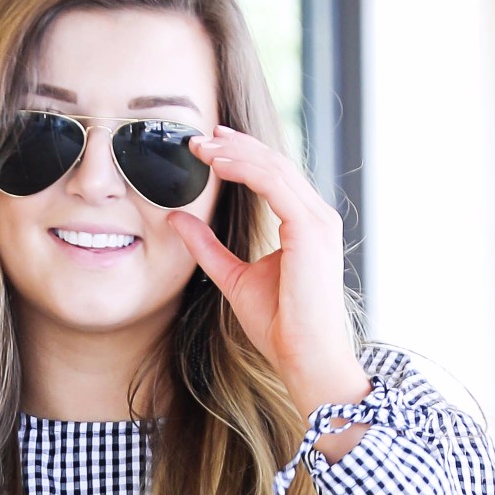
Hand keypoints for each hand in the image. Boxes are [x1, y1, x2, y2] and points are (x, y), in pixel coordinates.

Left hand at [171, 129, 371, 447]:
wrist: (305, 358)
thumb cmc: (281, 327)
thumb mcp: (234, 278)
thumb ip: (208, 247)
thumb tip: (177, 220)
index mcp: (306, 226)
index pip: (274, 177)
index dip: (241, 156)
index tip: (210, 147)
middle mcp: (317, 218)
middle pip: (274, 164)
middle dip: (235, 146)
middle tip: (200, 136)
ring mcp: (317, 221)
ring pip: (273, 167)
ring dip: (235, 153)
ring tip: (202, 146)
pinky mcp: (309, 229)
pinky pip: (273, 183)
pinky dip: (244, 169)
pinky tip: (217, 164)